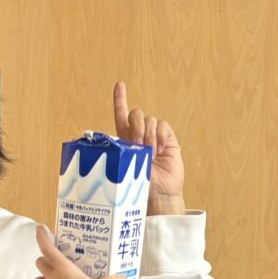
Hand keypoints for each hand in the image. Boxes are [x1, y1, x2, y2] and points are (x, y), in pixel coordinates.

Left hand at [113, 81, 185, 214]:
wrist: (159, 193)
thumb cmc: (139, 185)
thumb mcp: (123, 165)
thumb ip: (119, 150)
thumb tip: (108, 142)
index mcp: (126, 138)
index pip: (121, 114)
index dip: (120, 99)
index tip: (120, 85)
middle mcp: (140, 134)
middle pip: (136, 114)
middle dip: (136, 127)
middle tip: (138, 145)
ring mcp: (155, 135)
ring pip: (150, 120)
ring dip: (149, 135)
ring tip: (151, 154)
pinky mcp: (168, 138)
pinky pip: (163, 126)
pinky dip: (161, 136)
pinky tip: (160, 150)